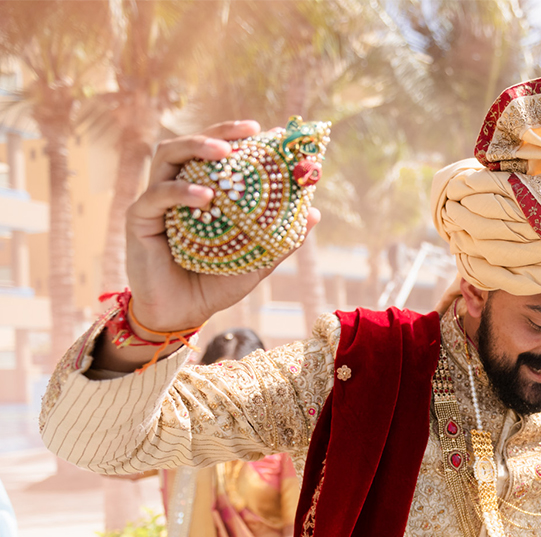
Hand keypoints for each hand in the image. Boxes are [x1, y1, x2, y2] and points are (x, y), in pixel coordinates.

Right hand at [125, 122, 317, 334]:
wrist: (180, 314)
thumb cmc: (214, 284)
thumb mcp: (255, 261)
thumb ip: (281, 239)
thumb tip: (314, 214)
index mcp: (202, 193)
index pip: (218, 155)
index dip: (239, 137)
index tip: (269, 131)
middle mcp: (176, 189)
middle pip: (190, 145)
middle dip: (219, 131)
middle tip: (249, 130)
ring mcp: (155, 201)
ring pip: (167, 157)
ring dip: (196, 147)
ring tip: (224, 152)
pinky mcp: (138, 219)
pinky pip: (157, 196)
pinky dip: (181, 191)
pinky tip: (205, 196)